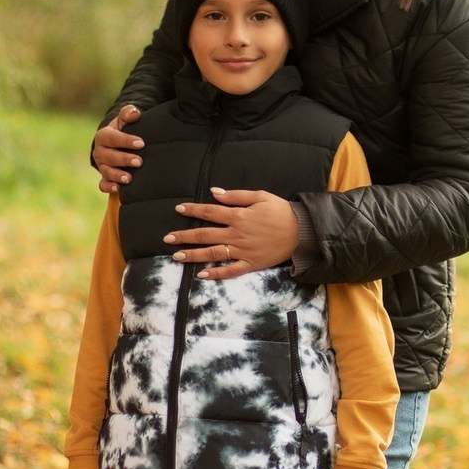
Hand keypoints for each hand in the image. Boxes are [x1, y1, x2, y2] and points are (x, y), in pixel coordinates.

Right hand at [94, 104, 143, 192]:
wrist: (117, 143)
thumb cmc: (124, 130)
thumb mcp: (124, 120)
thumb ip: (128, 113)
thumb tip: (135, 114)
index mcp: (104, 136)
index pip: (112, 138)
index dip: (126, 140)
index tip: (141, 143)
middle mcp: (100, 152)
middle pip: (109, 156)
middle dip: (124, 159)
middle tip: (139, 161)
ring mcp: (102, 166)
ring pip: (106, 171)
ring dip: (117, 175)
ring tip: (129, 178)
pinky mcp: (104, 177)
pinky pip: (103, 184)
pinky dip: (109, 187)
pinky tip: (118, 189)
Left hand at [166, 188, 300, 280]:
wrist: (301, 231)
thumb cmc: (280, 211)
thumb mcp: (260, 196)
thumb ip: (236, 196)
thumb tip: (215, 193)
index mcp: (239, 216)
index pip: (210, 213)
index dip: (193, 210)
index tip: (179, 209)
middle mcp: (237, 234)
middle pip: (206, 235)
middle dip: (185, 236)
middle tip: (167, 238)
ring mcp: (243, 251)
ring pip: (213, 254)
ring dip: (193, 255)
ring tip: (176, 256)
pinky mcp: (251, 264)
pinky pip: (231, 271)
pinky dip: (216, 273)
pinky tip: (202, 275)